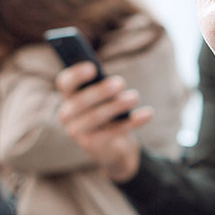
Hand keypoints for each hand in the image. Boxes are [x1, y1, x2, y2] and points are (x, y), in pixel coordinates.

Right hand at [55, 61, 152, 181]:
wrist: (111, 146)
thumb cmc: (109, 111)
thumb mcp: (106, 97)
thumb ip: (106, 87)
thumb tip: (117, 84)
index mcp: (69, 96)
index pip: (65, 82)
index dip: (76, 75)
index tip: (93, 68)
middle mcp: (67, 114)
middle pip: (80, 101)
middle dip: (101, 91)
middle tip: (120, 83)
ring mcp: (77, 132)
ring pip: (96, 117)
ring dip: (117, 105)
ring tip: (134, 97)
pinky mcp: (91, 145)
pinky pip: (113, 132)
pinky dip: (132, 122)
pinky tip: (148, 113)